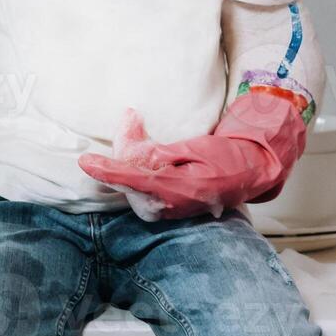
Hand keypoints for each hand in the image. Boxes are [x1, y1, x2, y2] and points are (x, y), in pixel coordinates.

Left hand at [77, 91, 307, 221]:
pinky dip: (135, 175)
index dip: (107, 170)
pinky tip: (138, 159)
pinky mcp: (168, 211)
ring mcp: (169, 212)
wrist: (248, 174)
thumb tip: (133, 152)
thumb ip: (162, 152)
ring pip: (132, 189)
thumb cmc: (226, 157)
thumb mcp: (195, 147)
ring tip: (134, 133)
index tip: (86, 162)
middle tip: (129, 123)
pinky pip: (141, 194)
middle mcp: (170, 206)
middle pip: (128, 183)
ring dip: (127, 165)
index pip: (133, 179)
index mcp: (178, 188)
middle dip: (119, 157)